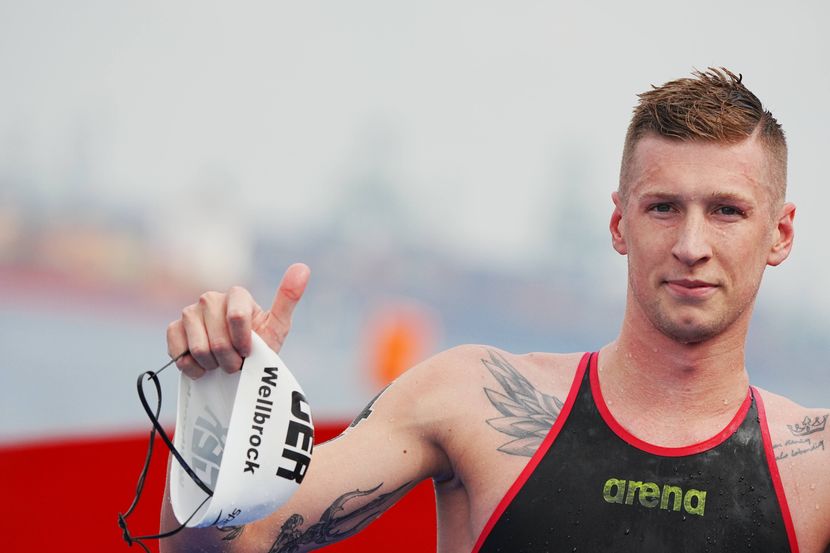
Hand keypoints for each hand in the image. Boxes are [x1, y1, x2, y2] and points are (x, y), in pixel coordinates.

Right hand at [166, 263, 310, 378]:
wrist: (236, 367)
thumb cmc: (259, 345)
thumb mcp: (278, 326)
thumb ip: (288, 297)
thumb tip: (303, 267)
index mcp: (236, 295)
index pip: (237, 318)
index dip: (244, 342)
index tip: (250, 351)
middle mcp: (210, 298)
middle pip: (219, 340)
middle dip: (230, 359)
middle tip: (236, 362)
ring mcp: (190, 313)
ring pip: (199, 348)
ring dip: (212, 365)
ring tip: (220, 362)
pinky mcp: (173, 329)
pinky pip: (178, 351)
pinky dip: (191, 366)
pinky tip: (202, 365)